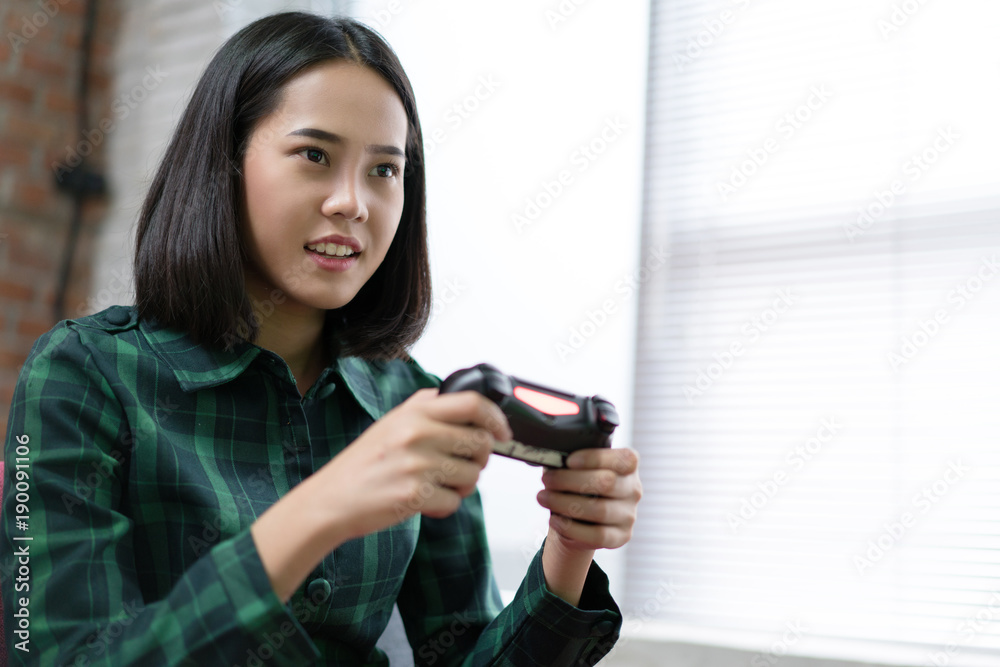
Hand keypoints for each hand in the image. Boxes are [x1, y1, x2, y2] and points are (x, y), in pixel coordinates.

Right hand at [307, 388, 511, 545]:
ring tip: (437, 485)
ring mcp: (417, 464)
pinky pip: (454, 501)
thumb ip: (426, 409)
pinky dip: (445, 505)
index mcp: (413, 412)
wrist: (331, 499)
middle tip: (465, 465)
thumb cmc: (363, 464)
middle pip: (480, 442)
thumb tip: (468, 405)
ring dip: (462, 485)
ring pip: (472, 475)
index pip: (472, 403)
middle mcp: (417, 433)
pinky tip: (425, 501)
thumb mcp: (391, 422)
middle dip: (480, 459)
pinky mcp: (415, 494)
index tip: (503, 432)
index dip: (496, 418)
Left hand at [537, 447, 641, 550]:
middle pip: (606, 483)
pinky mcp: (622, 536)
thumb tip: (553, 459)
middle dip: (570, 480)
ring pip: (600, 510)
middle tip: (546, 480)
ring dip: (565, 503)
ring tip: (543, 498)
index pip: (623, 459)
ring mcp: (629, 515)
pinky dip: (572, 528)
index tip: (569, 460)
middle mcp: (633, 489)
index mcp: (628, 466)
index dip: (595, 458)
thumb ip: (574, 460)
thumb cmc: (580, 483)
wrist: (583, 517)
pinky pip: (598, 535)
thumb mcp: (580, 466)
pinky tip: (555, 520)